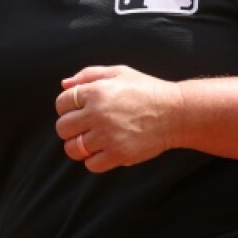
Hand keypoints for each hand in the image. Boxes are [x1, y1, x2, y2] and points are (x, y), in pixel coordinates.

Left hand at [54, 66, 184, 172]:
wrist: (175, 112)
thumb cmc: (146, 90)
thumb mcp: (118, 73)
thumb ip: (88, 75)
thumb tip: (64, 84)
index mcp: (96, 91)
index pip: (61, 103)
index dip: (67, 107)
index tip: (79, 110)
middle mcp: (98, 114)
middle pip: (63, 128)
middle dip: (70, 128)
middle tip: (84, 127)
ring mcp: (108, 136)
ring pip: (73, 149)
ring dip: (78, 146)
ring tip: (91, 141)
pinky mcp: (119, 154)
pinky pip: (91, 165)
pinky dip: (94, 160)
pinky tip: (104, 151)